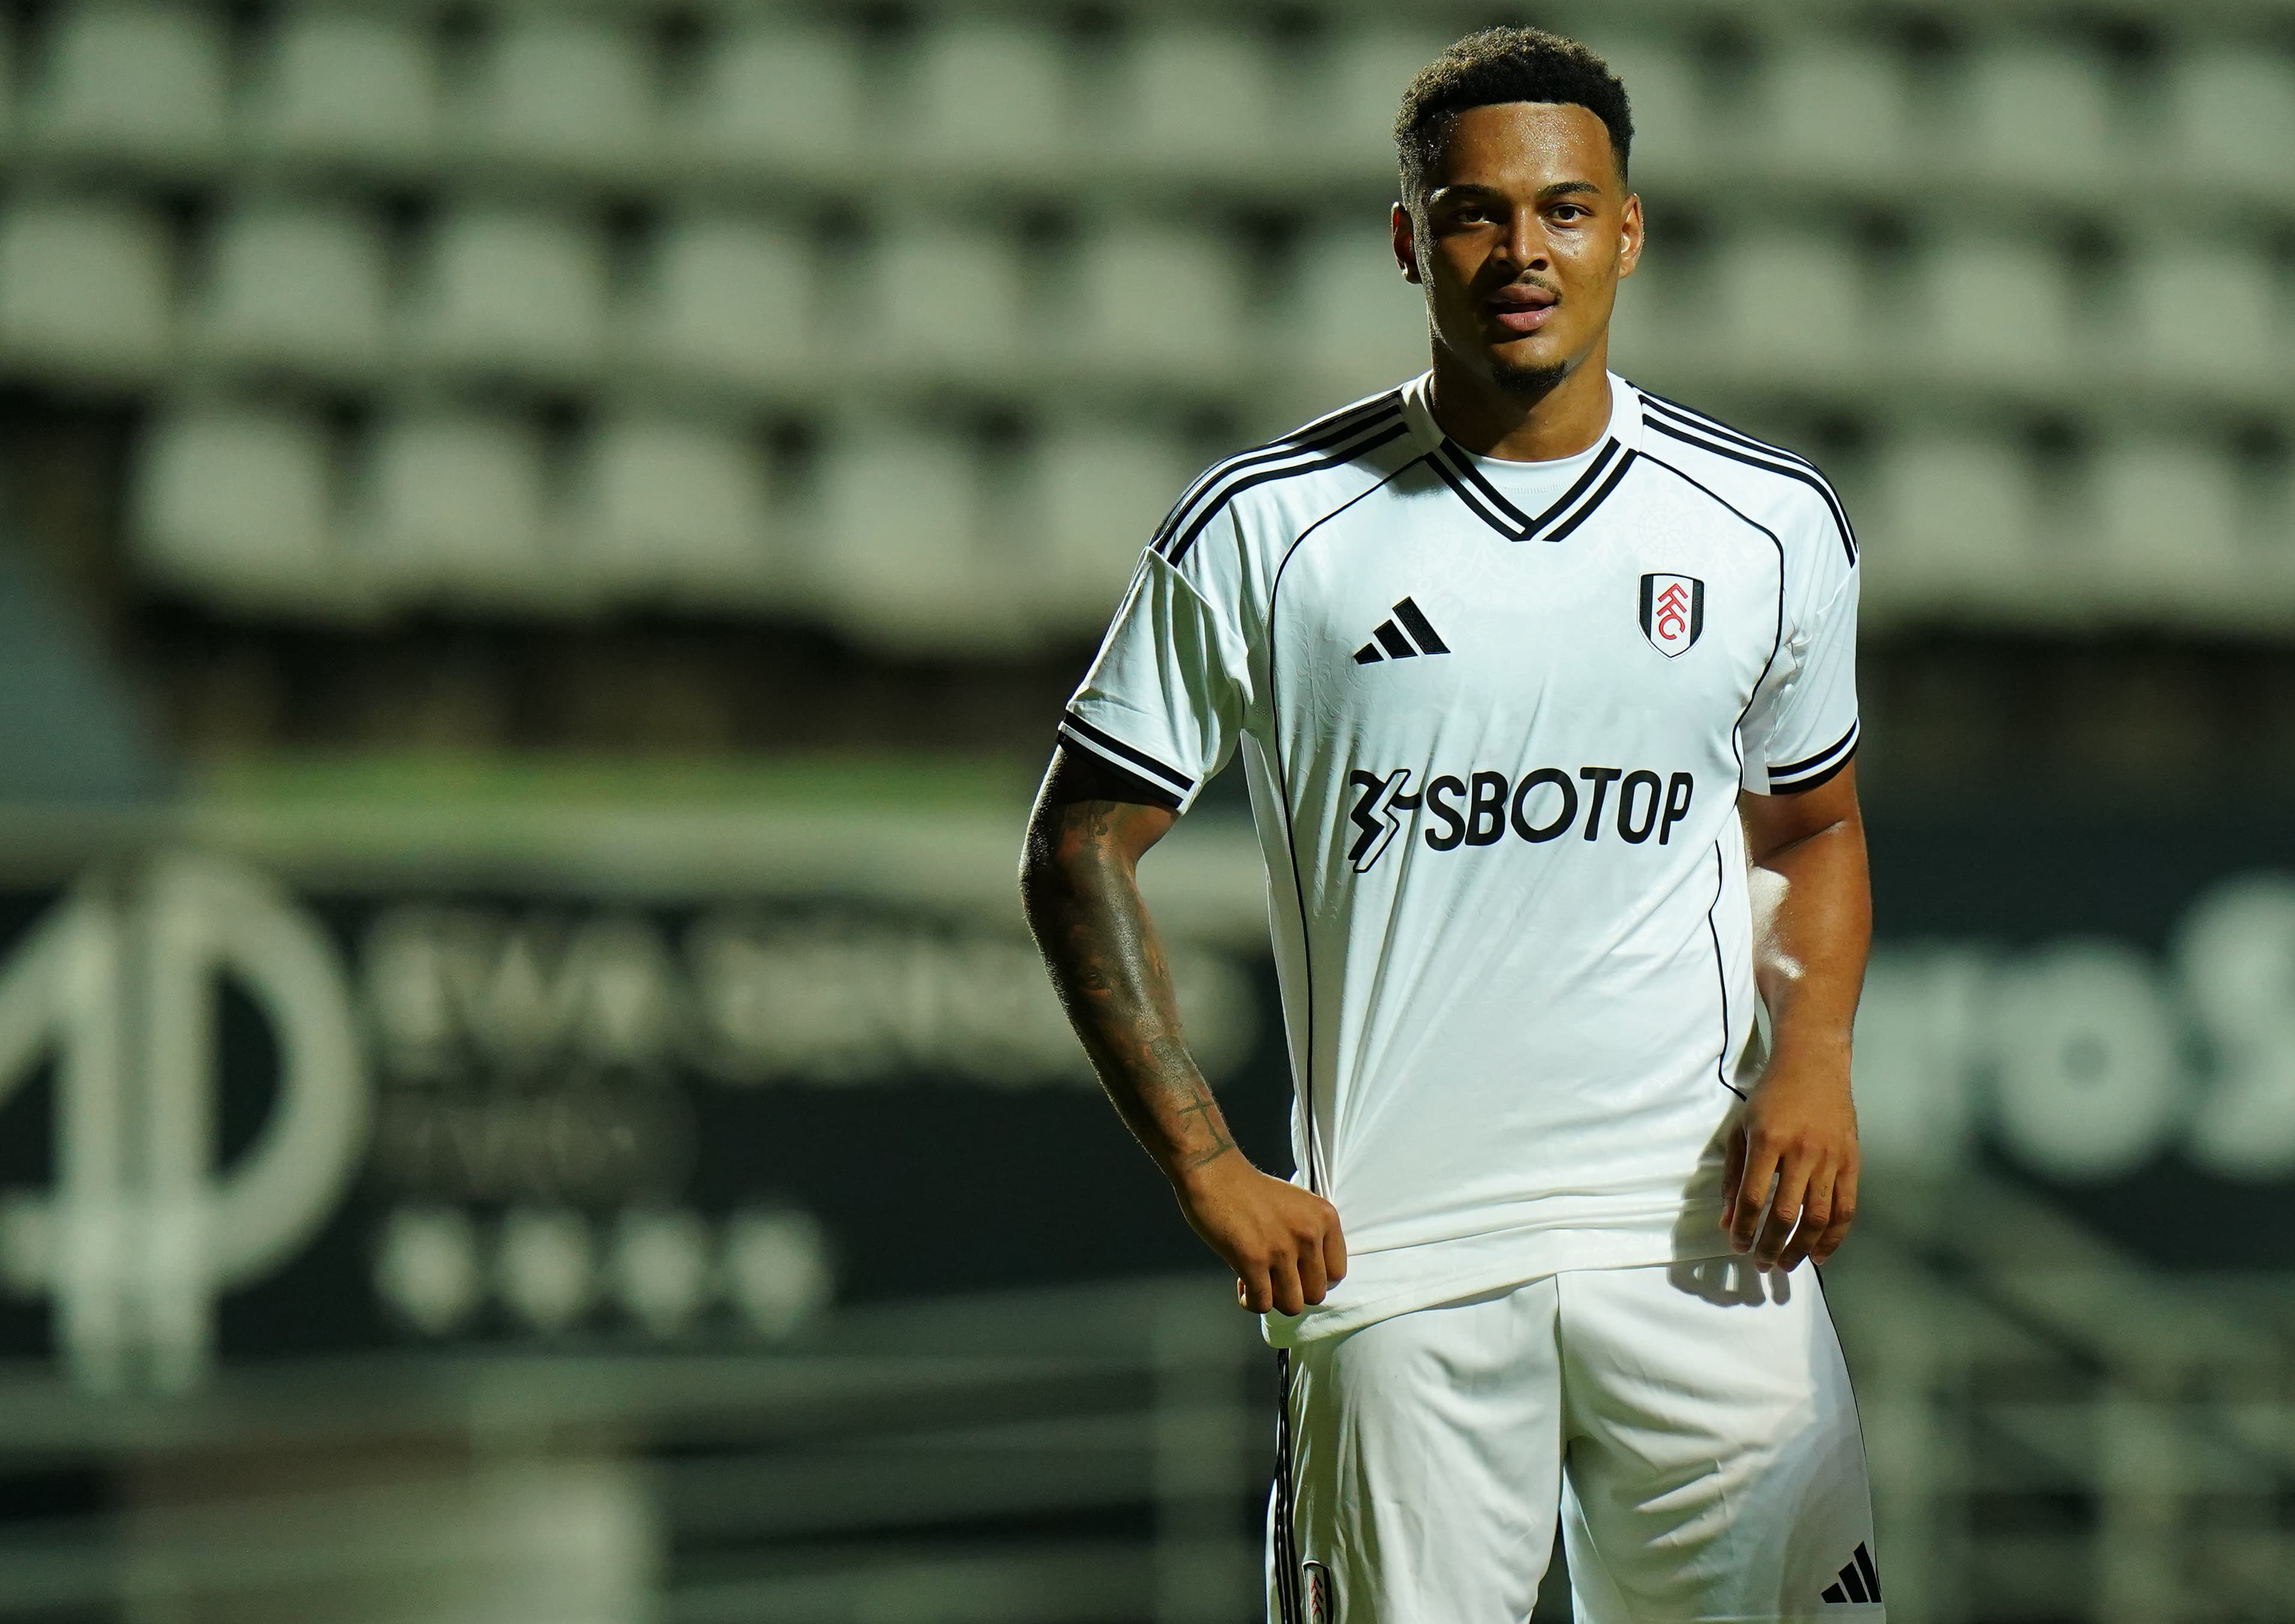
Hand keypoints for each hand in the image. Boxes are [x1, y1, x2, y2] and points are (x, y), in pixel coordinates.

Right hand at [1173, 1155, 1347, 1314]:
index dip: (1314, 1280)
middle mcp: (1309, 1233)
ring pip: (1292, 1305)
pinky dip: (1251, 1301)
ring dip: (1273, 1300)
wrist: (1213, 1171)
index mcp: (1325, 1218)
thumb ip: (1310, 1236)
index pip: (1337, 1273)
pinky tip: (1241, 1284)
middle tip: (1273, 1278)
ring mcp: (1282, 1248)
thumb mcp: (1296, 1205)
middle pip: (1316, 1294)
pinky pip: (1262, 1304)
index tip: (1295, 1273)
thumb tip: (1308, 1278)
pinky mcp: (1253, 1260)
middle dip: (1293, 1292)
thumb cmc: (1249, 1190)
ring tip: (1258, 1283)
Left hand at [1721, 1047, 1858, 1271]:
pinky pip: (1846, 1208)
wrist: (1813, 1065)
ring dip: (1801, 1248)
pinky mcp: (1852, 1162)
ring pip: (1819, 1218)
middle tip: (1761, 1265)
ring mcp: (1831, 1158)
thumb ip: (1733, 1176)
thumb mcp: (1741, 1129)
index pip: (1754, 1198)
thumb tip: (1728, 1221)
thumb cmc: (1769, 1097)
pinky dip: (1834, 1237)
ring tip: (1786, 1265)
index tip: (1737, 1246)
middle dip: (1771, 1246)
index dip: (1745, 1229)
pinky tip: (1820, 1254)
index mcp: (1768, 1141)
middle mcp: (1801, 1152)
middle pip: (1786, 1214)